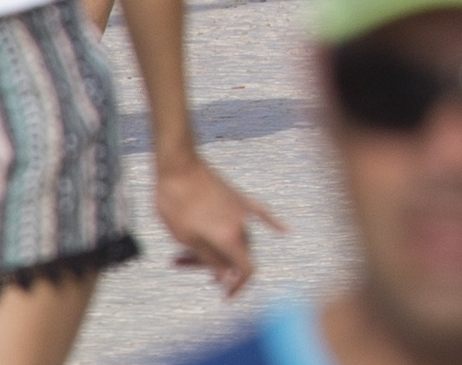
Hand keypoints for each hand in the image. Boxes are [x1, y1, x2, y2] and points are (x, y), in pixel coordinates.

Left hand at [150, 151, 280, 294]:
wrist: (178, 166)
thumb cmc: (176, 202)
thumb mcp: (186, 238)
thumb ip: (209, 259)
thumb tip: (226, 276)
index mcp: (230, 237)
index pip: (246, 269)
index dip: (238, 286)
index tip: (225, 295)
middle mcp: (242, 224)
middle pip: (237, 254)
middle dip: (213, 266)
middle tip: (180, 263)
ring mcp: (241, 209)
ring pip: (238, 238)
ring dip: (217, 249)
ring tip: (182, 248)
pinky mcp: (237, 197)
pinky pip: (259, 213)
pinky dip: (270, 224)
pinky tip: (284, 231)